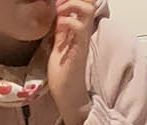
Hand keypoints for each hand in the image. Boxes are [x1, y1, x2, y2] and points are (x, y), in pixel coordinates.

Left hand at [48, 0, 92, 124]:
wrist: (67, 94)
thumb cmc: (63, 72)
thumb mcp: (59, 45)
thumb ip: (60, 30)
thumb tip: (57, 15)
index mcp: (79, 29)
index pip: (85, 4)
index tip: (58, 2)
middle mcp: (84, 32)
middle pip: (89, 2)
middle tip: (58, 4)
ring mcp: (82, 40)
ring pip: (87, 9)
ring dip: (71, 5)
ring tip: (59, 11)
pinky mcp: (79, 49)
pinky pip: (79, 27)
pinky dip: (67, 21)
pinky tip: (57, 26)